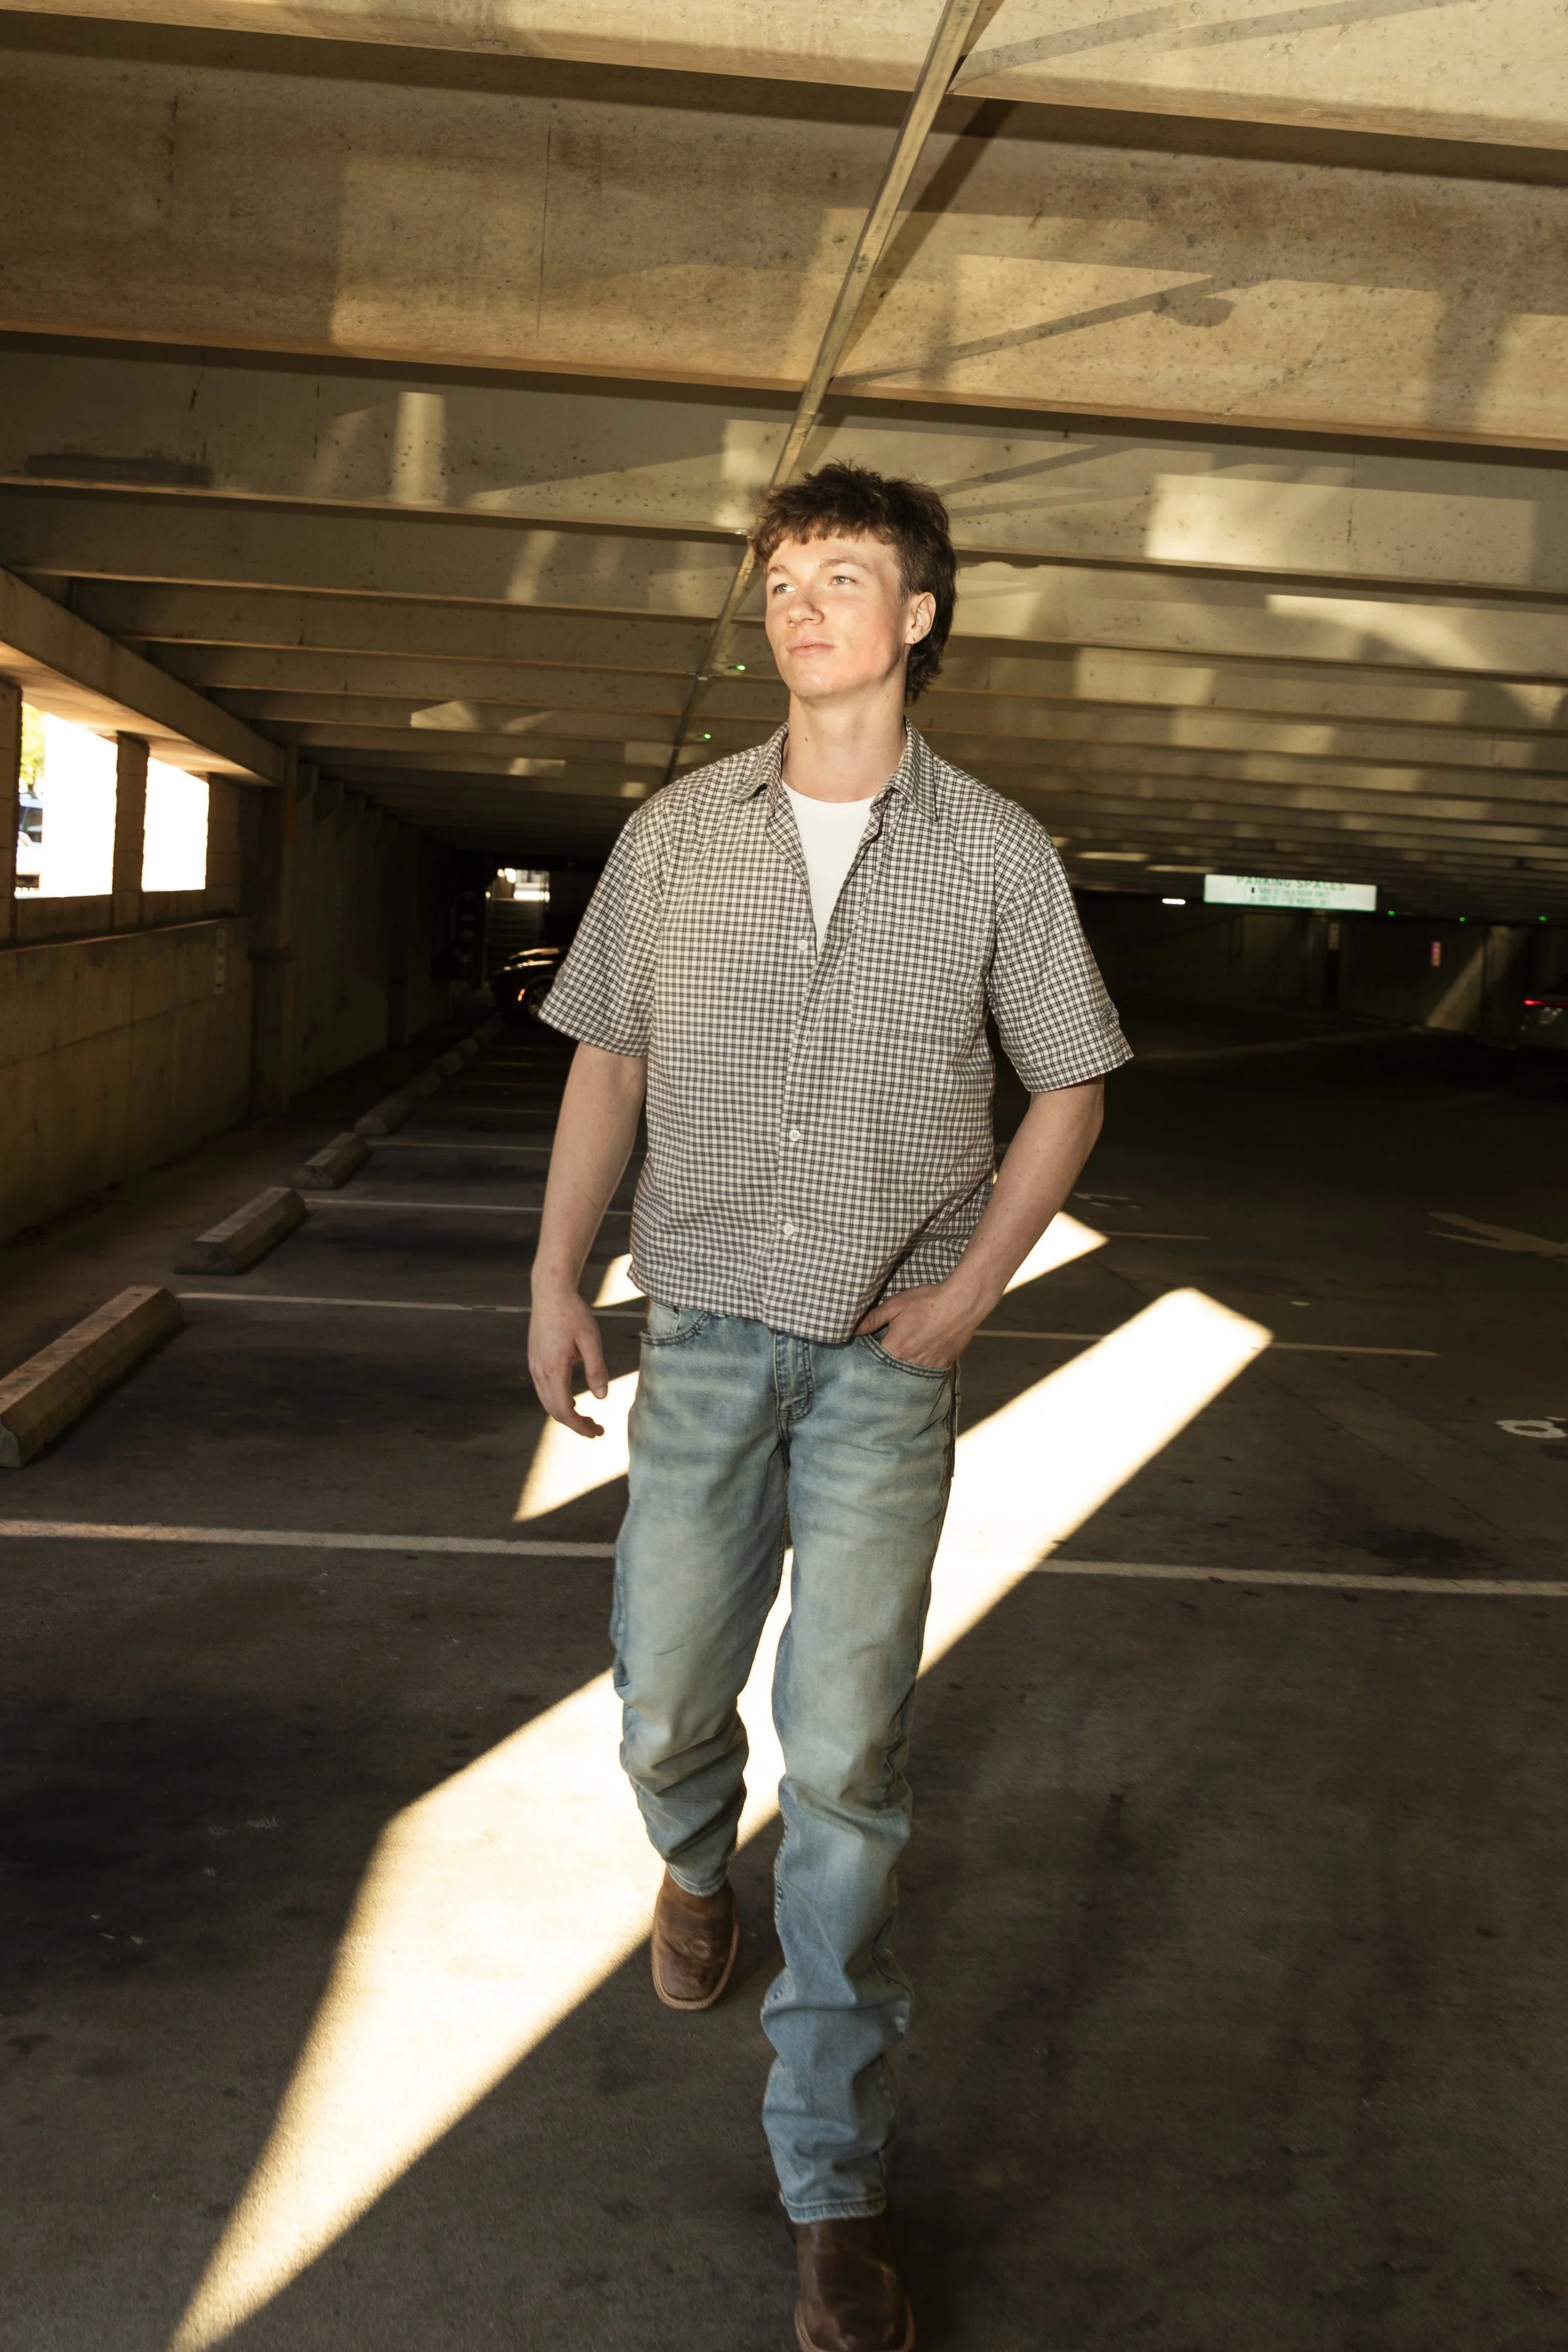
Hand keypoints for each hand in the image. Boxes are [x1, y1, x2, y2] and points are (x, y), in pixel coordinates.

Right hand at [528, 1285, 609, 1435]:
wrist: (550, 1292)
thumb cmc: (573, 1314)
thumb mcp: (591, 1340)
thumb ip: (596, 1369)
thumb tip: (601, 1397)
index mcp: (554, 1370)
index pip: (565, 1411)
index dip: (580, 1427)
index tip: (597, 1433)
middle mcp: (540, 1371)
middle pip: (554, 1411)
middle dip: (575, 1425)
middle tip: (596, 1429)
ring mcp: (535, 1366)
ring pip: (547, 1402)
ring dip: (565, 1414)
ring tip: (586, 1418)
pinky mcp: (535, 1360)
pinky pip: (543, 1390)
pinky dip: (557, 1401)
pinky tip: (572, 1399)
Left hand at [854, 1279, 988, 1369]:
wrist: (962, 1303)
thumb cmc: (928, 1301)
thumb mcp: (896, 1305)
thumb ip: (873, 1319)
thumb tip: (851, 1329)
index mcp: (895, 1348)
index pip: (872, 1361)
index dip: (867, 1358)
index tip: (864, 1354)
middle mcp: (910, 1362)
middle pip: (890, 1371)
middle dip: (884, 1366)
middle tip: (885, 1354)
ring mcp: (927, 1366)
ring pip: (908, 1374)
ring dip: (902, 1368)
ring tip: (902, 1357)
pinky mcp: (942, 1365)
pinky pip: (925, 1372)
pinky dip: (919, 1367)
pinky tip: (918, 1357)